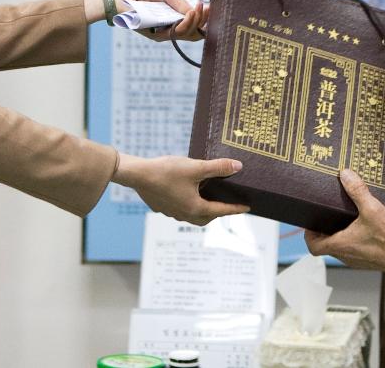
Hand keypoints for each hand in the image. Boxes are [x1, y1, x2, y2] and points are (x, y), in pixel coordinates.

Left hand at [113, 0, 207, 42]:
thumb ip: (179, 2)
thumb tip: (194, 11)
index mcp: (170, 18)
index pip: (190, 23)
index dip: (202, 17)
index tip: (210, 6)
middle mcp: (167, 28)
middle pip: (192, 31)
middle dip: (203, 20)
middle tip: (208, 8)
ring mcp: (161, 34)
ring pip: (186, 34)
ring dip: (197, 21)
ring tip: (200, 9)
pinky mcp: (155, 35)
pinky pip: (176, 33)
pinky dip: (186, 23)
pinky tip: (191, 13)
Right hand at [113, 153, 248, 225]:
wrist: (137, 174)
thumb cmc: (167, 171)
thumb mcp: (195, 167)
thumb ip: (218, 167)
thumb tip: (238, 166)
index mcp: (195, 208)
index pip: (221, 211)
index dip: (235, 209)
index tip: (247, 208)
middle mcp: (183, 214)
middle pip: (206, 218)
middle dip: (218, 212)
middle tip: (227, 203)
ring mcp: (171, 212)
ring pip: (192, 215)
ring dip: (202, 210)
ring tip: (207, 198)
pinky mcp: (161, 207)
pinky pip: (179, 209)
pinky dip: (187, 204)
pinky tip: (185, 192)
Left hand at [304, 169, 384, 275]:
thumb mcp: (372, 209)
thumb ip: (357, 191)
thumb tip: (346, 175)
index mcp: (341, 246)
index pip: (314, 247)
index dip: (309, 235)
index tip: (311, 223)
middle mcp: (348, 257)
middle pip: (327, 246)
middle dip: (325, 232)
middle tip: (328, 216)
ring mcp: (359, 261)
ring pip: (342, 249)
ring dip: (340, 236)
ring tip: (346, 219)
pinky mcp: (371, 261)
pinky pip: (356, 251)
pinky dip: (355, 241)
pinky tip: (365, 228)